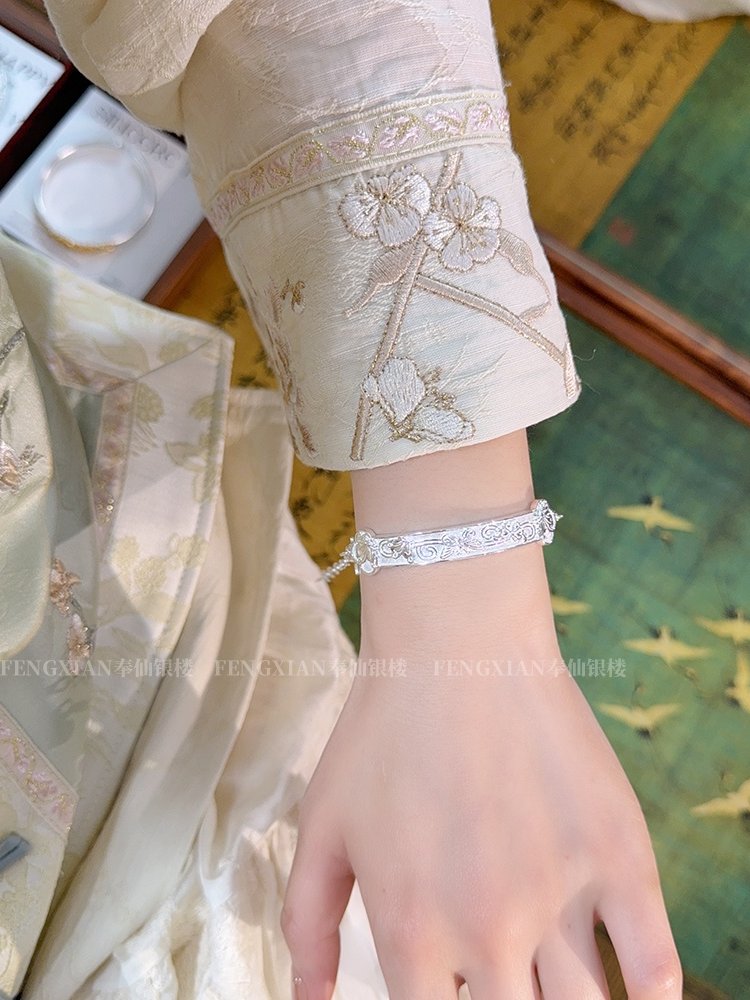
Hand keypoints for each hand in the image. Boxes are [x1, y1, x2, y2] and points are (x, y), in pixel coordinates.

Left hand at [280, 570, 681, 998]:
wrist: (459, 647)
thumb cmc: (382, 732)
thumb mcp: (323, 824)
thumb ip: (308, 923)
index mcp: (413, 931)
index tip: (447, 988)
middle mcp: (489, 931)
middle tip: (497, 977)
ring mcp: (561, 895)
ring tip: (546, 980)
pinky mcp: (620, 857)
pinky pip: (656, 968)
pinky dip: (652, 999)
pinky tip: (636, 997)